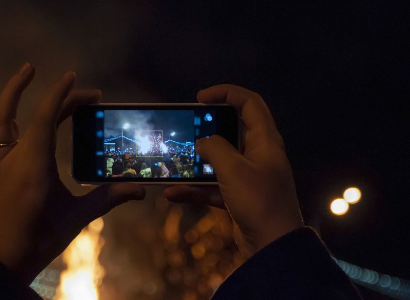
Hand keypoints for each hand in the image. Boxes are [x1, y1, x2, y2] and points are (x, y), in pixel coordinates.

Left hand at [0, 63, 145, 282]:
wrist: (4, 260)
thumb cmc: (40, 239)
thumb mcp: (77, 216)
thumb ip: (108, 198)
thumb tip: (140, 190)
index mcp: (35, 163)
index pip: (47, 117)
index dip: (61, 94)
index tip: (75, 79)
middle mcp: (14, 158)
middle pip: (31, 114)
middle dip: (54, 95)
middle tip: (76, 84)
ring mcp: (1, 165)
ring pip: (0, 121)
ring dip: (12, 93)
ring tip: (27, 72)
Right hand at [164, 85, 302, 259]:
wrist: (271, 246)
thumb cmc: (258, 201)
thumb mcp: (233, 169)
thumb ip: (215, 148)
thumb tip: (202, 141)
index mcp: (265, 141)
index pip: (250, 103)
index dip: (226, 93)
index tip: (200, 98)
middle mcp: (259, 154)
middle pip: (232, 130)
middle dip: (208, 128)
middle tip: (187, 127)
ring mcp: (248, 176)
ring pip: (219, 160)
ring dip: (197, 162)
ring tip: (175, 161)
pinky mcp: (239, 196)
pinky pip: (213, 186)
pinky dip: (196, 189)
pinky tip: (173, 193)